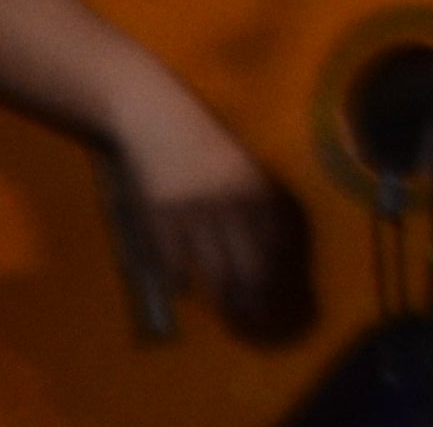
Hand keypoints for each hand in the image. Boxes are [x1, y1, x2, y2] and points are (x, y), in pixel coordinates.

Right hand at [105, 74, 313, 341]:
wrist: (154, 116)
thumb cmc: (202, 141)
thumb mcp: (241, 166)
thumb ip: (256, 203)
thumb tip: (275, 249)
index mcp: (256, 186)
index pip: (275, 244)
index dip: (277, 276)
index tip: (278, 298)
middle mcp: (230, 201)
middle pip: (248, 263)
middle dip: (253, 295)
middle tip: (254, 316)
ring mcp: (194, 211)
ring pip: (213, 269)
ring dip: (222, 295)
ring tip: (227, 309)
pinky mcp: (160, 217)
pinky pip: (174, 262)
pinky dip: (181, 280)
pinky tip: (186, 289)